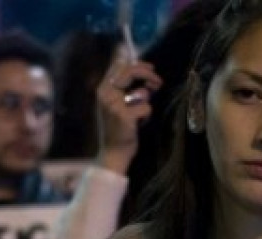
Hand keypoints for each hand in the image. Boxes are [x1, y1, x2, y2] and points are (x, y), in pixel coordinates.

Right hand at [96, 58, 162, 175]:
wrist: (113, 152)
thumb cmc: (119, 127)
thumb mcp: (119, 103)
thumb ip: (128, 87)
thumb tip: (148, 71)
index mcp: (103, 89)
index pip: (119, 66)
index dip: (138, 64)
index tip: (151, 68)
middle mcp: (105, 94)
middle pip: (130, 71)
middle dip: (148, 74)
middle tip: (158, 83)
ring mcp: (114, 105)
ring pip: (141, 93)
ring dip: (146, 103)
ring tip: (139, 114)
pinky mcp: (124, 116)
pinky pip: (146, 108)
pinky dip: (146, 117)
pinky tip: (138, 125)